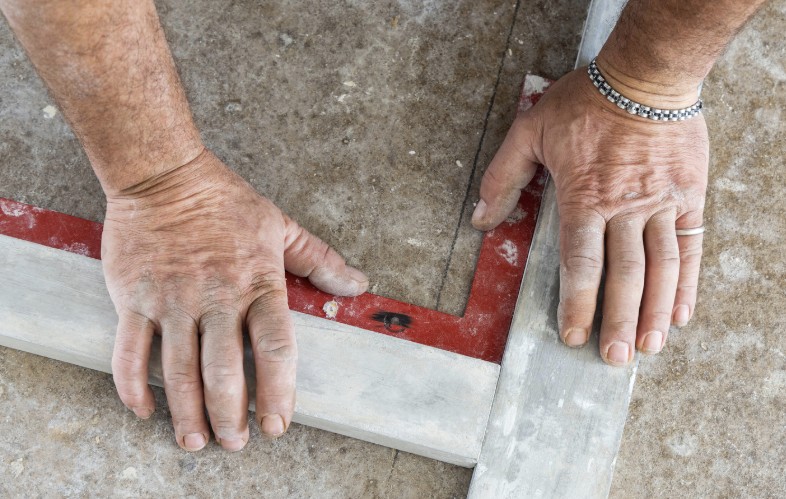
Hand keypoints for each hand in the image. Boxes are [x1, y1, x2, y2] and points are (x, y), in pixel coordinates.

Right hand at [104, 149, 367, 450]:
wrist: (164, 175)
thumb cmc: (225, 201)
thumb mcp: (281, 226)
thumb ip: (320, 259)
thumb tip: (358, 285)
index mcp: (257, 283)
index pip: (274, 349)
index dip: (278, 393)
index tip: (278, 424)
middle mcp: (215, 298)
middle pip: (224, 372)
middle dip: (231, 416)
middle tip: (235, 444)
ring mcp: (172, 300)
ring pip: (178, 371)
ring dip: (187, 414)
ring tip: (196, 441)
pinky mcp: (133, 297)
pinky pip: (129, 352)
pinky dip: (133, 387)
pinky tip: (145, 411)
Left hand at [472, 69, 707, 365]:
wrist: (645, 74)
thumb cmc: (585, 102)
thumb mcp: (529, 132)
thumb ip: (503, 177)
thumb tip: (480, 219)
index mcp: (585, 198)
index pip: (580, 264)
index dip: (577, 304)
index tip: (572, 335)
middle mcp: (626, 209)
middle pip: (623, 276)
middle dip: (618, 321)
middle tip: (613, 359)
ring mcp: (661, 204)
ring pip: (661, 268)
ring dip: (654, 311)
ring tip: (648, 347)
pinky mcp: (688, 196)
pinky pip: (690, 246)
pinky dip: (689, 282)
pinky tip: (682, 311)